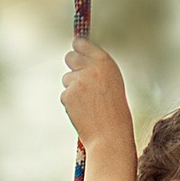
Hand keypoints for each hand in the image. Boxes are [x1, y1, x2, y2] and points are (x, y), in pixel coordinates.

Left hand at [59, 37, 134, 155]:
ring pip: (66, 78)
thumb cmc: (115, 114)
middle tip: (78, 80)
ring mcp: (78, 81)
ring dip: (72, 89)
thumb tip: (84, 62)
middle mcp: (91, 68)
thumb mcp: (114, 83)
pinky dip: (70, 103)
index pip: (83, 44)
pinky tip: (82, 112)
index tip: (76, 48)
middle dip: (72, 66)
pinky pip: (64, 95)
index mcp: (105, 63)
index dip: (78, 48)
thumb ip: (99, 70)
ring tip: (87, 104)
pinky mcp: (68, 95)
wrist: (110, 136)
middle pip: (70, 57)